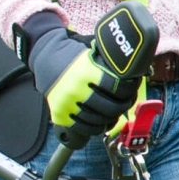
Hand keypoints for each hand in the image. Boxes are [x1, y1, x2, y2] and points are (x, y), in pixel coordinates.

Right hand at [17, 11, 125, 133]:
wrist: (44, 56)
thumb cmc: (72, 53)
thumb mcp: (92, 50)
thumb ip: (109, 61)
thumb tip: (135, 67)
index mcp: (85, 71)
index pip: (117, 87)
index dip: (130, 88)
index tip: (133, 85)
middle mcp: (75, 90)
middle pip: (110, 107)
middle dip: (124, 105)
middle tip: (128, 100)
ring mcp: (66, 104)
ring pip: (98, 121)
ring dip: (112, 118)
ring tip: (117, 111)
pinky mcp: (60, 115)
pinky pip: (84, 129)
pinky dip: (97, 128)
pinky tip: (103, 122)